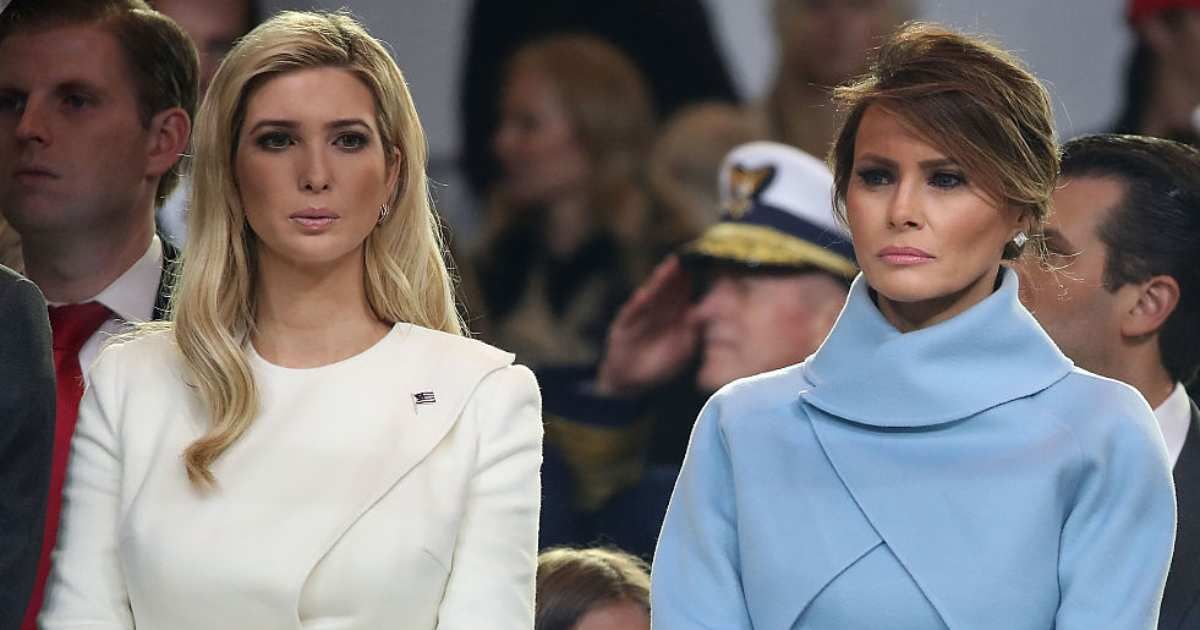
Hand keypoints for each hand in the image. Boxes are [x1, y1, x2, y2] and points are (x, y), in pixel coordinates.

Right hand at [596, 256, 700, 395]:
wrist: (632, 380)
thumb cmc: (662, 363)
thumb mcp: (684, 347)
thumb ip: (694, 330)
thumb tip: (705, 314)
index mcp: (674, 312)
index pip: (683, 290)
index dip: (690, 277)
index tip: (700, 262)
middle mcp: (658, 309)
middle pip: (668, 287)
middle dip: (676, 273)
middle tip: (685, 257)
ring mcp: (641, 315)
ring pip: (652, 295)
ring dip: (659, 282)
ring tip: (668, 268)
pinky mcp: (624, 325)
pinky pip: (632, 314)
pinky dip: (637, 305)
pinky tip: (643, 295)